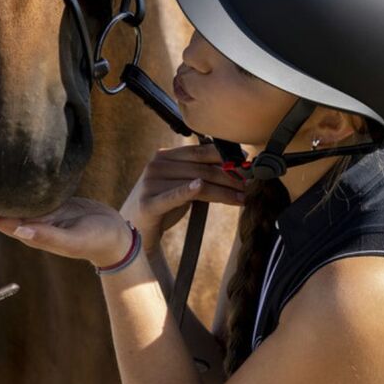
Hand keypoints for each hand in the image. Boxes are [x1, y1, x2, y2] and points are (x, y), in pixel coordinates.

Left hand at [0, 171, 133, 268]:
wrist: (116, 238)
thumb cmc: (97, 240)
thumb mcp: (73, 239)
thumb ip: (47, 236)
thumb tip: (20, 230)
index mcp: (29, 232)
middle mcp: (29, 222)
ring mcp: (39, 213)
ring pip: (6, 196)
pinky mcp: (50, 203)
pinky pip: (24, 190)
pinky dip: (11, 178)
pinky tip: (5, 165)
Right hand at [120, 140, 246, 254]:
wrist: (133, 232)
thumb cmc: (161, 207)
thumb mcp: (181, 186)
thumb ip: (199, 174)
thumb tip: (234, 169)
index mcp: (164, 156)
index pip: (200, 151)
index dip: (225, 155)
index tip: (246, 161)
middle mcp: (156, 166)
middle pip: (201, 168)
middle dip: (230, 176)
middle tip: (250, 184)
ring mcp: (151, 184)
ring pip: (196, 183)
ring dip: (223, 191)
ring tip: (242, 197)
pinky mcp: (148, 203)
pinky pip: (172, 196)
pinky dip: (186, 191)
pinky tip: (200, 187)